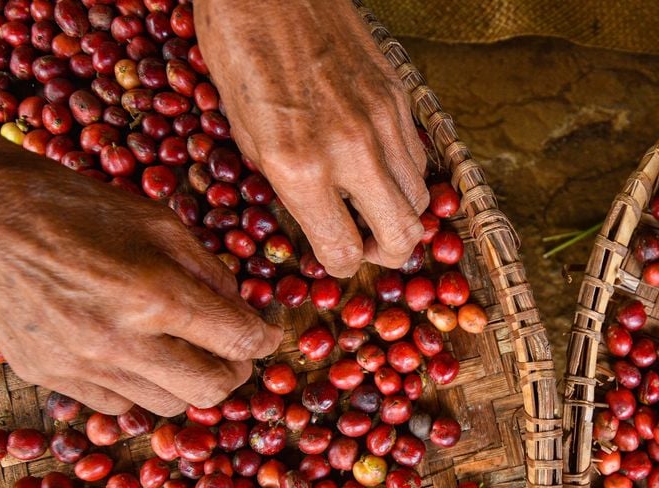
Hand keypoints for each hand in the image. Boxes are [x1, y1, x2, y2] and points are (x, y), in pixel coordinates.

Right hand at [0, 109, 281, 415]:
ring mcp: (81, 366)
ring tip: (183, 350)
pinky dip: (140, 388)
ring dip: (187, 383)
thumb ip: (209, 269)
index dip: (264, 339)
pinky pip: (118, 406)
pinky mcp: (49, 377)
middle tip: (232, 350)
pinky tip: (136, 356)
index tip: (266, 333)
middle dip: (234, 371)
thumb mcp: (155, 221)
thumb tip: (245, 309)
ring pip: (168, 406)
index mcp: (155, 294)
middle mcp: (120, 341)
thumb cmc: (68, 204)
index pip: (240, 341)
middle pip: (212, 390)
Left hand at [196, 0, 427, 276]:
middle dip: (386, 254)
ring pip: (420, 200)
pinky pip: (418, 158)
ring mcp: (383, 123)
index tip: (333, 257)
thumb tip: (317, 218)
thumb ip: (288, 184)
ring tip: (373, 207)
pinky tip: (379, 166)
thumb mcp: (245, 132)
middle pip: (402, 237)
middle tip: (366, 245)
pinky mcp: (400, 97)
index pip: (344, 251)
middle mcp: (351, 151)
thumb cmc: (238, 52)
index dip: (339, 265)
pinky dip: (405, 176)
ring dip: (400, 214)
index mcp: (300, 166)